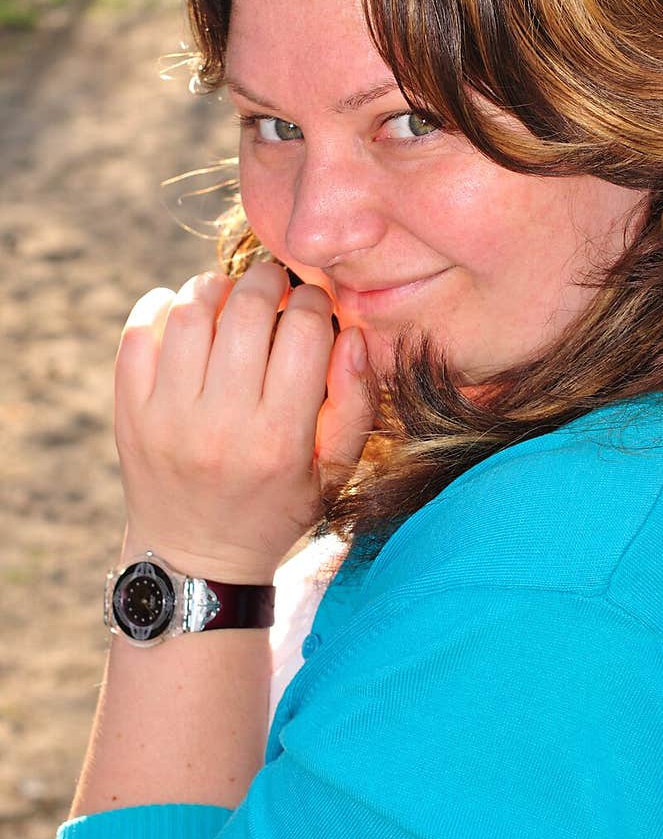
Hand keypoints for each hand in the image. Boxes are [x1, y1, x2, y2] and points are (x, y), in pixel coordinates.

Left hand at [113, 262, 374, 582]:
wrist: (196, 558)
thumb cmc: (277, 507)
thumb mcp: (334, 470)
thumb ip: (355, 402)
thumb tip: (351, 333)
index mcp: (280, 440)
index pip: (304, 331)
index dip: (314, 301)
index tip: (313, 304)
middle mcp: (221, 427)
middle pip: (247, 310)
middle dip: (267, 281)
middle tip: (273, 283)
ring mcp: (167, 419)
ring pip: (190, 312)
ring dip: (216, 287)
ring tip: (230, 296)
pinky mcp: (130, 414)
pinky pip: (138, 334)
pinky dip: (161, 306)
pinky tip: (184, 312)